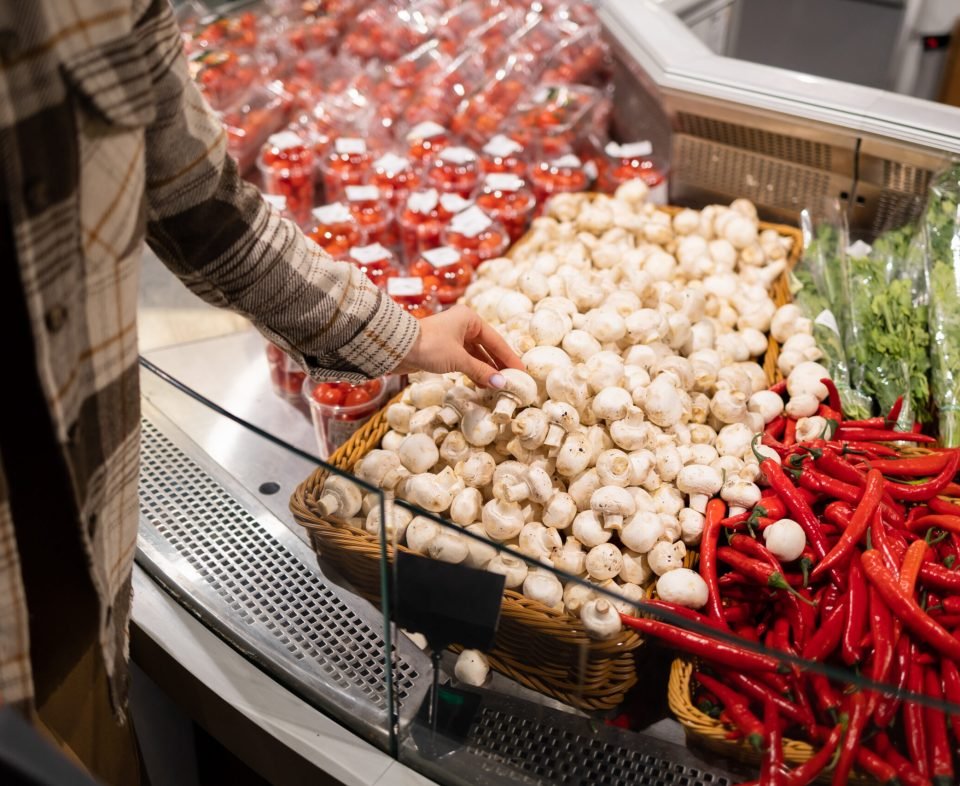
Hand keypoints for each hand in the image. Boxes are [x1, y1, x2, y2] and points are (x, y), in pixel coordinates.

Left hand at [394, 305, 523, 387]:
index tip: (521, 372)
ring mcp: (452, 337)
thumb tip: (501, 383)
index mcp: (470, 319)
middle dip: (498, 365)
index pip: (496, 341)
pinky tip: (481, 383)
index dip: (509, 358)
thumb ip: (481, 371)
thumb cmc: (430, 346)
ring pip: (475, 355)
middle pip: (487, 347)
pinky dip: (473, 371)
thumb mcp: (458, 359)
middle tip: (513, 380)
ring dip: (486, 370)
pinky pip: (464, 361)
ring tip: (498, 385)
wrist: (397, 348)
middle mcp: (463, 325)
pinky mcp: (443, 349)